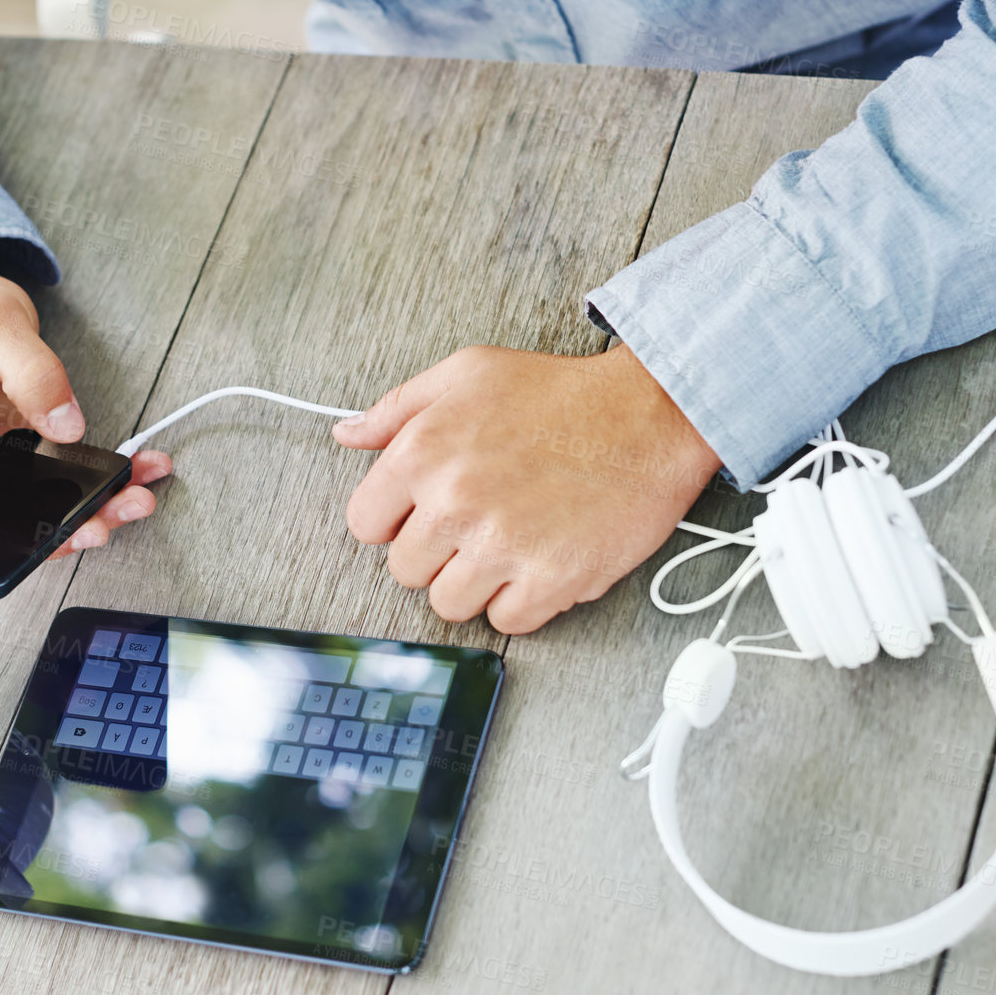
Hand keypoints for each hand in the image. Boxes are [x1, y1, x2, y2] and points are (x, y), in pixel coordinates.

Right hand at [0, 241, 171, 556]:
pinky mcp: (16, 461)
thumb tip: (65, 423)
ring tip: (131, 500)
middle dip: (43, 539)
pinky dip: (98, 485)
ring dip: (84, 516)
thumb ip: (30, 370)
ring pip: (26, 518)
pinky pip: (55, 488)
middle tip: (95, 526)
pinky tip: (135, 472)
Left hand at [333, 343, 720, 633]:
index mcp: (423, 451)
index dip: (394, 521)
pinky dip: (523, 600)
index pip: (364, 524)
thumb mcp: (468, 373)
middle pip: (406, 570)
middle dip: (437, 552)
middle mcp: (454, 501)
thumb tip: (347, 433)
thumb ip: (398, 408)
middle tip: (478, 524)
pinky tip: (540, 560)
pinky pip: (507, 621)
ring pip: (449, 604)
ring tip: (509, 544)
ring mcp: (501, 545)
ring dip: (476, 582)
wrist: (648, 415)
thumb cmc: (560, 394)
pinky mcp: (550, 580)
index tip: (423, 515)